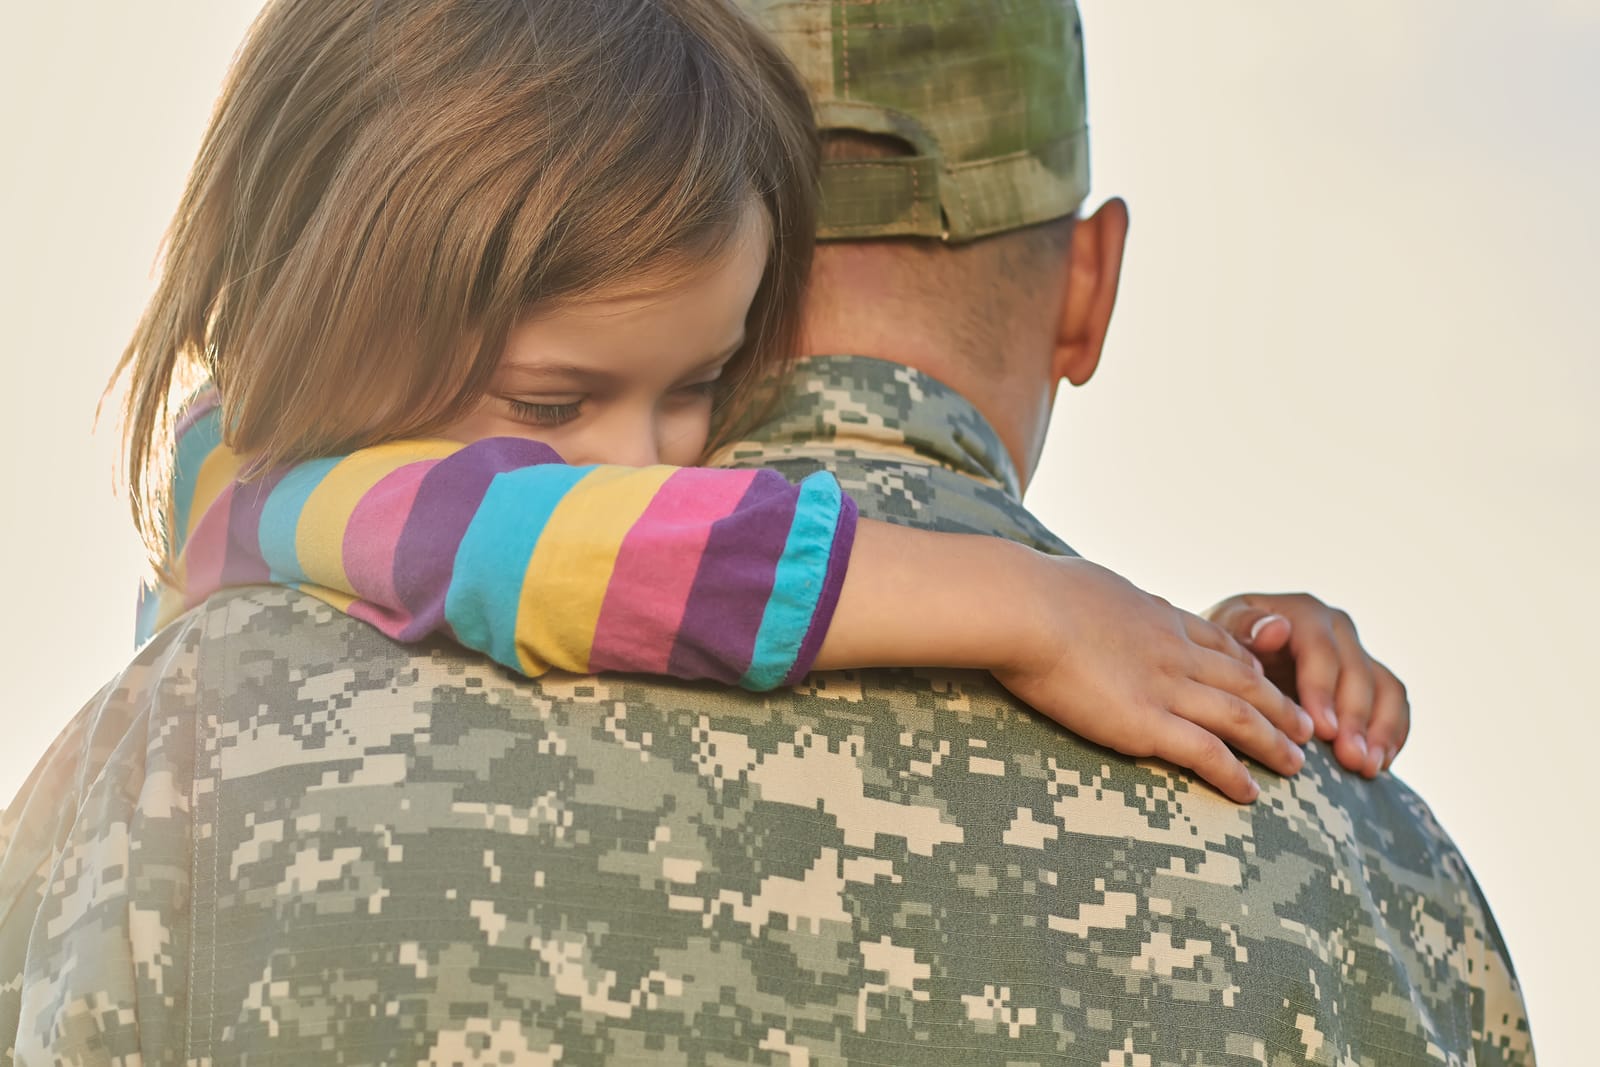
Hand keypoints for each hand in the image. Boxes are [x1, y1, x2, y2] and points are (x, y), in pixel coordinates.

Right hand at [995, 558, 1315, 803]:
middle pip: (1242, 680)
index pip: (1215, 640)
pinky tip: (1251, 793)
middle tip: (1304, 726)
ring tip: (1297, 765)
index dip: (1245, 661)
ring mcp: (1164, 687)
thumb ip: (1096, 600)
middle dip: (1278, 704)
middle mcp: (1172, 651)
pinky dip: (1233, 773)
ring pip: (1239, 717)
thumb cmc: (1031, 592)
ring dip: (1273, 742)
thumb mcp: (1080, 583)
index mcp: (1154, 616)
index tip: (1262, 676)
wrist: (1024, 608)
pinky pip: (1205, 753)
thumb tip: (1083, 598)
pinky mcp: (1145, 723)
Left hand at [1206, 593, 1409, 777]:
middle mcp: (1337, 629)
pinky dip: (1392, 733)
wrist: (1231, 660)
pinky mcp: (1370, 680)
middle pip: (1358, 673)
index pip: (1321, 651)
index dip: (1324, 691)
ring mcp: (1357, 653)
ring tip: (1366, 768)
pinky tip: (1379, 764)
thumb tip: (1277, 627)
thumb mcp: (1220, 634)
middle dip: (1356, 719)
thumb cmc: (1221, 649)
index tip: (1322, 731)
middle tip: (1350, 760)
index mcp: (1302, 614)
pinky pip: (1394, 704)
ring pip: (1385, 688)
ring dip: (1380, 730)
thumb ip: (1242, 629)